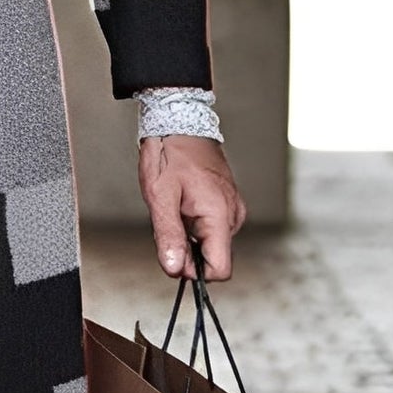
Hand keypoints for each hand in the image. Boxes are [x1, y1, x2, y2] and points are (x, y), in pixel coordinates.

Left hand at [138, 135, 245, 280]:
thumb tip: (174, 269)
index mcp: (220, 215)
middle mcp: (233, 215)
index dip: (194, 271)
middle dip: (186, 249)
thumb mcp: (160, 196)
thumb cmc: (169, 153)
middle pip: (213, 257)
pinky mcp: (226, 203)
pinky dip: (192, 223)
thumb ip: (168, 235)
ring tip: (173, 205)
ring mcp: (232, 209)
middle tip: (167, 219)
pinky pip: (210, 227)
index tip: (172, 255)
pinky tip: (181, 202)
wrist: (180, 121)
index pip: (221, 268)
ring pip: (209, 242)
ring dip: (187, 235)